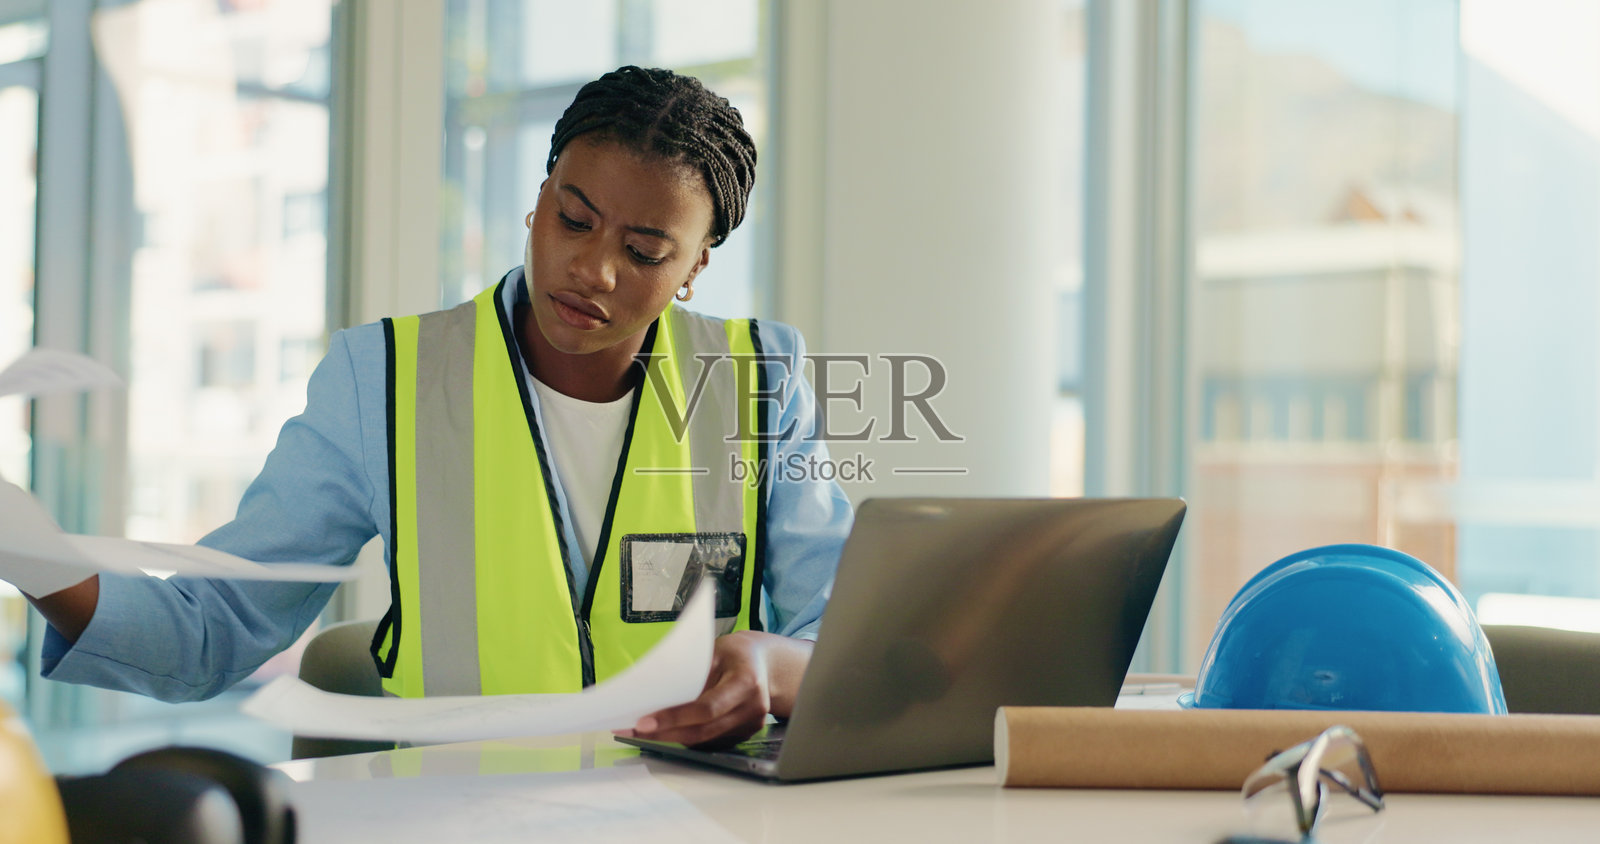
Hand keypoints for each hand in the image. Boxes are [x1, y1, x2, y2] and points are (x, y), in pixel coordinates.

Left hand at [617, 630, 812, 747]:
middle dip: (666, 733)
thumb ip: (692, 674)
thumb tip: (657, 694)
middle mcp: (753, 708)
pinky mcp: (745, 734)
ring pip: (705, 739)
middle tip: (635, 730)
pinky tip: (667, 731)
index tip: (645, 722)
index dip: (675, 717)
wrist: (767, 665)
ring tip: (643, 730)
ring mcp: (751, 725)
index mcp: (746, 682)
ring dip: (673, 737)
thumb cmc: (736, 654)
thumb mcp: (715, 652)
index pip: (707, 708)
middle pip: (703, 731)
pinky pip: (711, 740)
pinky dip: (688, 737)